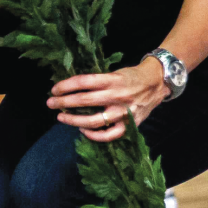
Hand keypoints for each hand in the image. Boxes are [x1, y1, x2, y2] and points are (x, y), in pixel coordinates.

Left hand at [47, 60, 169, 141]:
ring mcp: (122, 112)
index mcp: (112, 80)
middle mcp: (116, 96)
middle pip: (84, 101)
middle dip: (63, 102)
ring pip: (93, 121)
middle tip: (50, 103)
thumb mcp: (115, 73)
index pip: (83, 82)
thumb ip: (97, 81)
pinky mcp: (129, 124)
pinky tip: (82, 131)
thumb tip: (71, 88)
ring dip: (73, 120)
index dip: (66, 86)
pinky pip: (108, 135)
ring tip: (61, 117)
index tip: (54, 89)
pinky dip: (93, 135)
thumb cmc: (131, 77)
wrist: (156, 84)